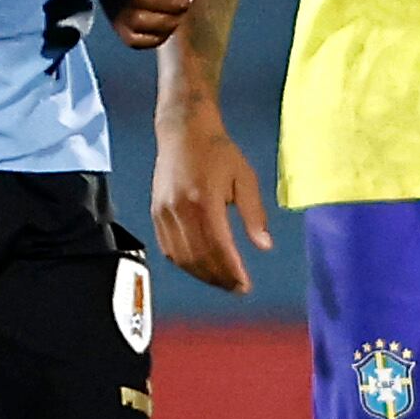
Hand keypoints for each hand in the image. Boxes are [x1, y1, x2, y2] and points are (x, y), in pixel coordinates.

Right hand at [151, 104, 273, 293]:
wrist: (183, 130)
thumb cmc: (218, 151)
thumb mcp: (245, 177)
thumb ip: (254, 213)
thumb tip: (264, 246)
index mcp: (204, 200)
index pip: (219, 246)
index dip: (232, 270)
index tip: (245, 286)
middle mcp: (180, 209)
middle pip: (199, 257)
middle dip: (219, 277)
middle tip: (236, 288)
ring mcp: (164, 212)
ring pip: (182, 257)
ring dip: (202, 274)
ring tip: (221, 281)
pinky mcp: (155, 213)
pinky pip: (168, 248)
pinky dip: (185, 264)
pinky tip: (201, 267)